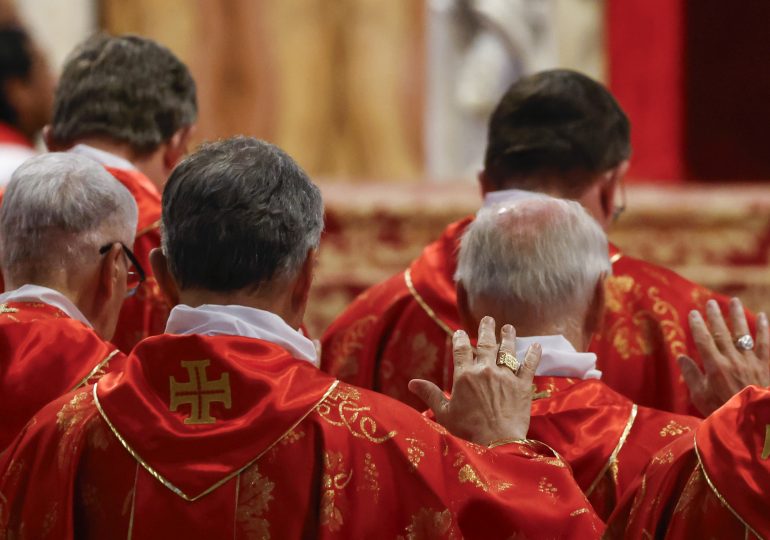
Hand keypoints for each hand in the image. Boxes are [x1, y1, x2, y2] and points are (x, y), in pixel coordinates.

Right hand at [408, 316, 540, 444]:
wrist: (497, 444)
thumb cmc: (467, 431)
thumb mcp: (444, 413)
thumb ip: (430, 394)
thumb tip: (412, 382)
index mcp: (464, 375)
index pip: (461, 349)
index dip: (460, 338)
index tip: (460, 332)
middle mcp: (485, 370)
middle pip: (486, 343)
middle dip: (487, 329)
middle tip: (488, 319)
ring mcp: (505, 376)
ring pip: (507, 350)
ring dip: (508, 337)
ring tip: (509, 328)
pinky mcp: (522, 386)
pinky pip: (529, 365)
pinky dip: (533, 354)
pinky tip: (536, 345)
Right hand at [678, 298, 768, 415]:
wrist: (754, 424)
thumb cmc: (723, 412)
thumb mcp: (700, 398)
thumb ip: (692, 376)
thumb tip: (681, 357)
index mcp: (714, 367)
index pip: (703, 340)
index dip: (697, 325)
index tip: (692, 313)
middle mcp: (732, 359)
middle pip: (721, 332)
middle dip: (715, 316)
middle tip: (710, 302)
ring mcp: (751, 361)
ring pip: (743, 333)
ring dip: (737, 316)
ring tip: (733, 301)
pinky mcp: (767, 365)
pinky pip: (765, 343)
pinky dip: (764, 329)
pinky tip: (762, 316)